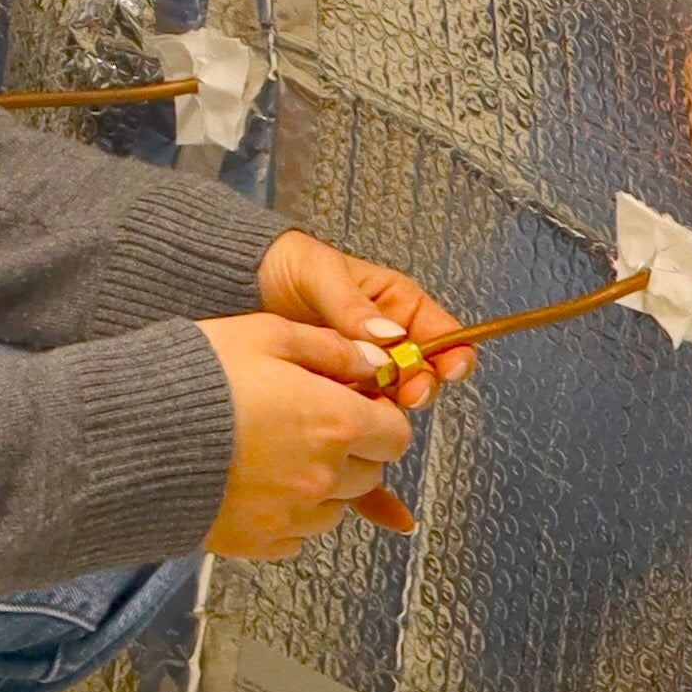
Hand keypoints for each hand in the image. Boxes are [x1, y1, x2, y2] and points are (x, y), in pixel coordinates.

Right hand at [195, 312, 415, 562]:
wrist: (133, 434)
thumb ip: (331, 348)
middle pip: (369, 473)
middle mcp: (324, 476)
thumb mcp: (267, 333)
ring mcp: (293, 516)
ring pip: (335, 507)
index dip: (379, 416)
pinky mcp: (260, 542)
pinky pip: (296, 535)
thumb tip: (374, 361)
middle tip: (311, 423)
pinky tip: (257, 484)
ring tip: (279, 454)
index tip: (354, 402)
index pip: (395, 434)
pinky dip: (288, 514)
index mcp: (337, 422)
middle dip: (352, 449)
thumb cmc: (198, 376)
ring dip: (323, 484)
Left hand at [252, 234, 472, 429]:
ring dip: (388, 408)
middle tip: (407, 393)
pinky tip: (349, 425)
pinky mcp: (338, 393)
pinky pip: (359, 413)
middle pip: (423, 373)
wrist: (238, 285)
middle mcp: (387, 342)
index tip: (451, 368)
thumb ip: (352, 305)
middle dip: (421, 385)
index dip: (453, 352)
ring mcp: (364, 371)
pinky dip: (360, 424)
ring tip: (369, 405)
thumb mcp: (320, 274)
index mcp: (397, 306)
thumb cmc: (288, 266)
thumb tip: (390, 336)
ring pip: (393, 399)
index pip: (442, 333)